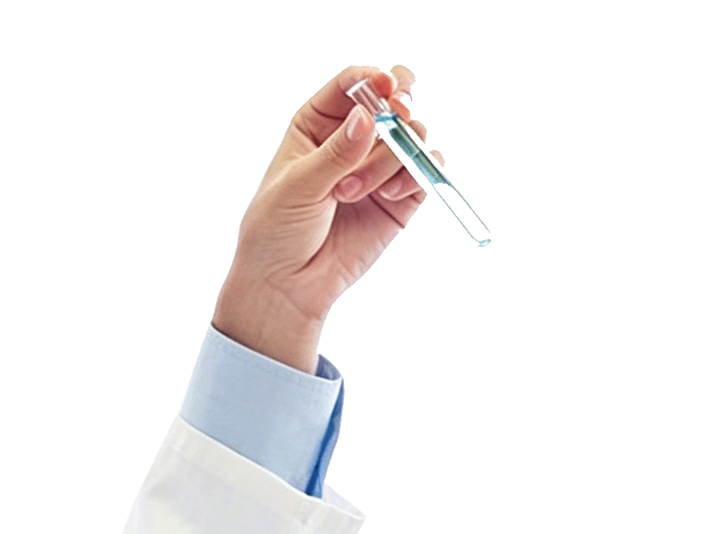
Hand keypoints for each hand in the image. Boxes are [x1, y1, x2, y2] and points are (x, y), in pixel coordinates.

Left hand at [214, 66, 431, 372]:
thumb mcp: (297, 186)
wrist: (287, 287)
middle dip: (399, 106)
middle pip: (394, 101)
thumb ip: (335, 152)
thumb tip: (367, 118)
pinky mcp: (398, 199)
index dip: (372, 79)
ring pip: (410, 136)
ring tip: (351, 193)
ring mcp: (377, 170)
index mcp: (319, 126)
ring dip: (389, 158)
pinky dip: (413, 175)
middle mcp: (353, 142)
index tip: (384, 85)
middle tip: (397, 115)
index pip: (352, 86)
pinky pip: (423, 171)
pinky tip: (387, 195)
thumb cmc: (276, 233)